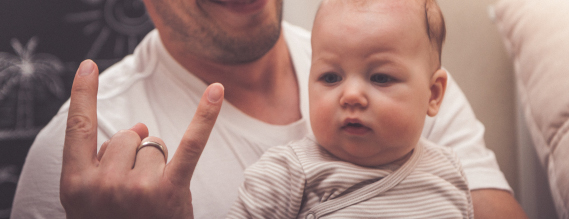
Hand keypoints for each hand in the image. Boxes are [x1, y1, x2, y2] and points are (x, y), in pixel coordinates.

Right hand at [60, 60, 223, 218]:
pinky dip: (205, 117)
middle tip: (137, 192)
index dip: (83, 94)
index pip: (78, 128)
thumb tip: (140, 124)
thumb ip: (106, 160)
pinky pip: (190, 146)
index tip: (88, 66)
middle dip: (137, 154)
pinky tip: (216, 91)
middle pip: (129, 136)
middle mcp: (102, 184)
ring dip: (158, 165)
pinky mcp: (169, 193)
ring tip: (153, 199)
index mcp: (76, 184)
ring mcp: (135, 189)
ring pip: (154, 145)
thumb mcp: (93, 202)